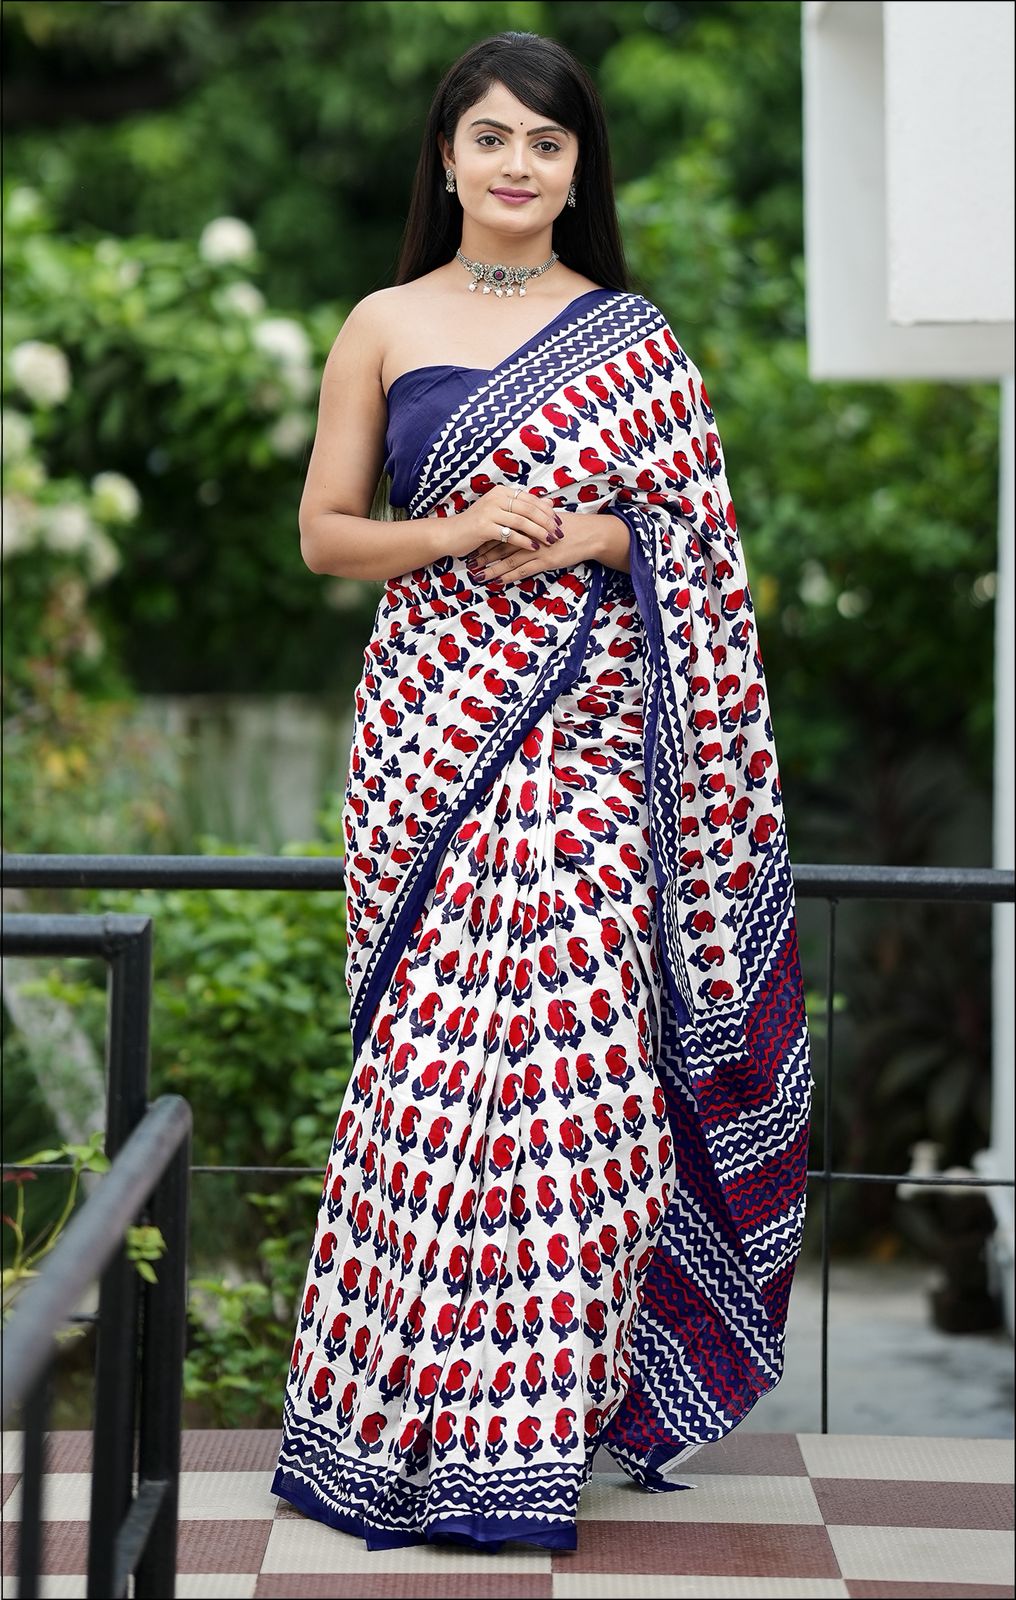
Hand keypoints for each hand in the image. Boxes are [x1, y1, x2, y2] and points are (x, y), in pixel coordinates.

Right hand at [441, 485, 563, 561]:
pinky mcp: (484, 527)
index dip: (547, 511)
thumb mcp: (501, 513)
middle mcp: (496, 498)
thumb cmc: (477, 526)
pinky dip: (524, 541)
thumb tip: (550, 504)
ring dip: (539, 532)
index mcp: (501, 492)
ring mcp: (489, 511)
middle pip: (529, 509)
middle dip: (547, 522)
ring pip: (522, 521)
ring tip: (551, 541)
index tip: (559, 523)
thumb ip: (523, 508)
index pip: (530, 499)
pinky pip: (509, 534)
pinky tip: (534, 547)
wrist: (450, 535)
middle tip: (559, 533)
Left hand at [466, 509, 582, 588]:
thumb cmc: (571, 527)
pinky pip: (524, 570)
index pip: (503, 531)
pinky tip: (499, 580)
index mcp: (529, 525)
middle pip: (501, 546)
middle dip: (484, 555)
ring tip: (479, 575)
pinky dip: (510, 576)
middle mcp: (530, 536)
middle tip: (469, 563)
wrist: (589, 534)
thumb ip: (534, 522)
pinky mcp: (546, 561)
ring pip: (509, 560)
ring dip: (493, 568)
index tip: (473, 545)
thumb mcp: (550, 521)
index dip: (487, 539)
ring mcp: (537, 549)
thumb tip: (521, 523)